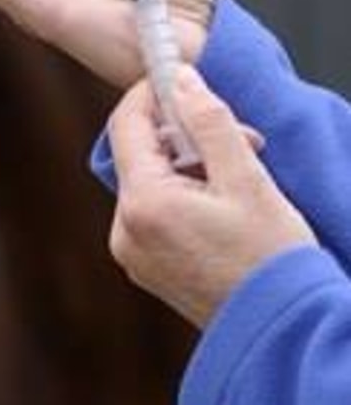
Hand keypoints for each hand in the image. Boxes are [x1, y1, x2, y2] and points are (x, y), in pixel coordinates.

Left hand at [108, 68, 316, 326]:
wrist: (286, 332)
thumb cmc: (271, 259)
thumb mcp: (247, 178)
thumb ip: (208, 121)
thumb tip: (179, 79)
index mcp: (143, 205)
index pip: (126, 125)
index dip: (149, 95)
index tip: (178, 80)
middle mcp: (125, 230)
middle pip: (139, 153)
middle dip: (183, 134)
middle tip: (237, 137)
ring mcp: (133, 252)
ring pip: (148, 180)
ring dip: (187, 164)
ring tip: (239, 172)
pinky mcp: (147, 266)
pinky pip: (153, 210)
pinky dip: (181, 192)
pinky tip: (223, 199)